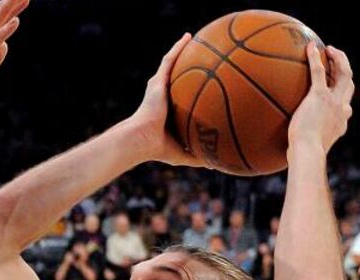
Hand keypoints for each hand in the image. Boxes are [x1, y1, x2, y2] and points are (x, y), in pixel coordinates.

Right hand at [124, 34, 201, 166]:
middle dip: (189, 68)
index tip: (206, 87)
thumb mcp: (183, 152)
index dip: (193, 92)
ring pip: (173, 65)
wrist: (141, 139)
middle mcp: (164, 97)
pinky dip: (178, 48)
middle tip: (204, 59)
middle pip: (178, 78)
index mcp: (169, 112)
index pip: (183, 99)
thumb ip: (199, 155)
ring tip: (195, 39)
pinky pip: (169, 60)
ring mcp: (159, 87)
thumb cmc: (158, 148)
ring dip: (183, 52)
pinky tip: (189, 36)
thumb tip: (218, 164)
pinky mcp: (156, 81)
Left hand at [288, 44, 353, 154]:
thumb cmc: (303, 156)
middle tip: (336, 59)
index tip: (335, 88)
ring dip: (338, 59)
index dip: (342, 94)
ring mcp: (333, 101)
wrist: (307, 152)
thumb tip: (288, 153)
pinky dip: (316, 58)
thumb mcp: (308, 150)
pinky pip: (320, 71)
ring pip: (343, 73)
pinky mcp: (320, 96)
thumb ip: (304, 145)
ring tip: (329, 50)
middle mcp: (343, 108)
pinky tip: (310, 47)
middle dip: (345, 68)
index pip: (346, 105)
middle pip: (349, 83)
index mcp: (342, 121)